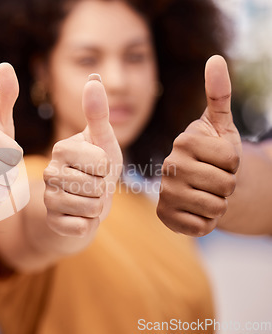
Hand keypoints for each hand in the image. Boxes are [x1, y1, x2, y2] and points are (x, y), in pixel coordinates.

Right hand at [43, 75, 122, 238]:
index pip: (101, 163)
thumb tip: (94, 77)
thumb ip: (98, 111)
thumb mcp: (103, 140)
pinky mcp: (52, 221)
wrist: (85, 201)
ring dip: (98, 206)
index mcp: (62, 149)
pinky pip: (82, 226)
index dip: (108, 168)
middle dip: (104, 189)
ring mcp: (48, 198)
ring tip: (89, 199)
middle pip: (96, 186)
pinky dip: (89, 224)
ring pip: (91, 207)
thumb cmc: (97, 168)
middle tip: (94, 185)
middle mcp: (49, 172)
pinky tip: (80, 215)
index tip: (98, 167)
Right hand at [157, 55, 241, 236]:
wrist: (202, 184)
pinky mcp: (165, 215)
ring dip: (219, 204)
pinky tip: (196, 210)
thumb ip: (219, 93)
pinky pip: (200, 226)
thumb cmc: (216, 154)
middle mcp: (169, 166)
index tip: (222, 160)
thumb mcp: (222, 125)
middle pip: (225, 185)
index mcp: (184, 142)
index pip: (231, 160)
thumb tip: (216, 58)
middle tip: (216, 179)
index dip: (235, 163)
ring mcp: (165, 192)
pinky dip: (206, 222)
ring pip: (214, 208)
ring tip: (207, 194)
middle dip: (229, 185)